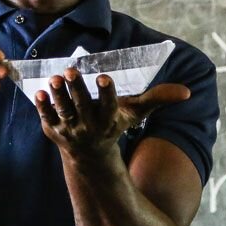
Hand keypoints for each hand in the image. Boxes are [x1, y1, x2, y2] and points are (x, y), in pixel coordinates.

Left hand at [34, 67, 191, 155]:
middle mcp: (89, 125)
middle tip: (70, 70)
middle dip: (77, 89)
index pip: (109, 105)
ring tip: (54, 78)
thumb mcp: (136, 113)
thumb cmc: (114, 124)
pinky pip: (47, 117)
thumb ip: (158, 98)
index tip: (105, 77)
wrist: (90, 155)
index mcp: (109, 119)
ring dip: (58, 96)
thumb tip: (187, 91)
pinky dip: (42, 107)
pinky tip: (38, 92)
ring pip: (63, 111)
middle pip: (82, 106)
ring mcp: (70, 129)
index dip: (107, 92)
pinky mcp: (54, 130)